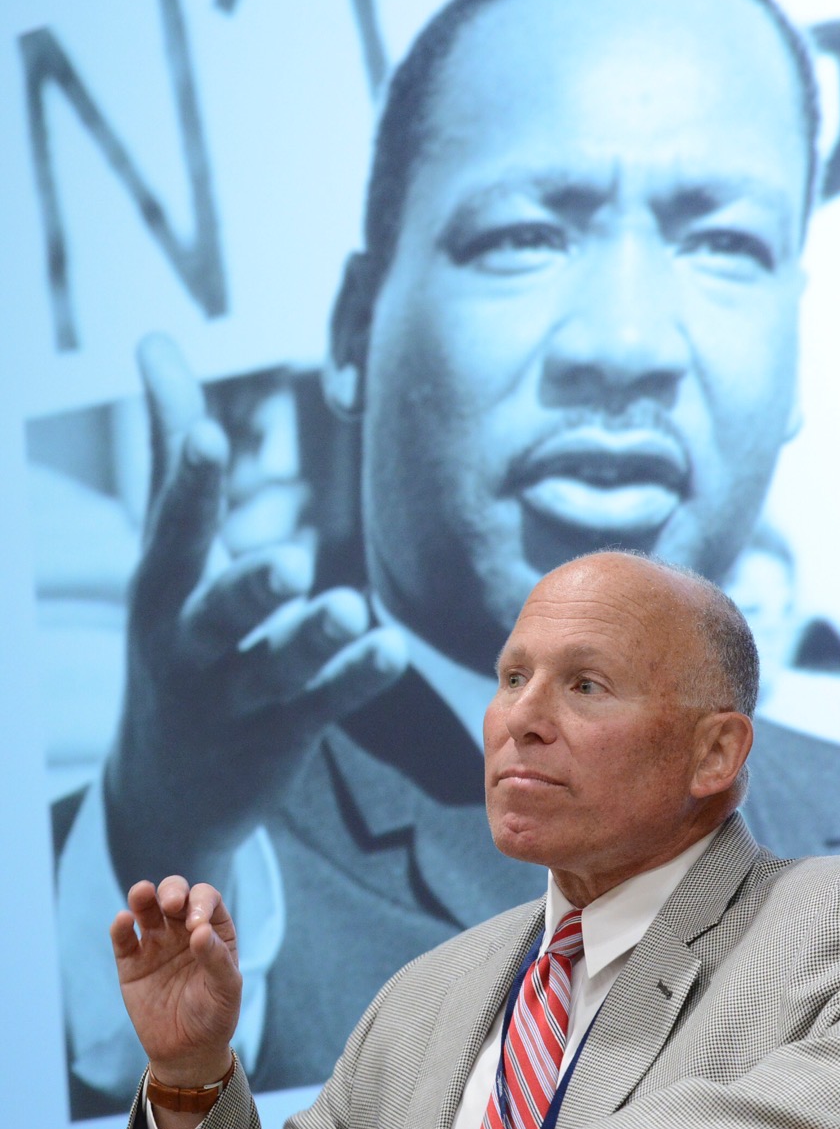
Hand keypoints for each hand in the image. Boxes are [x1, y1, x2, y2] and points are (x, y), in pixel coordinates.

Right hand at [105, 334, 407, 888]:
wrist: (167, 786)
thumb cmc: (176, 637)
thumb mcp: (164, 555)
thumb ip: (170, 450)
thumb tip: (156, 342)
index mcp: (160, 591)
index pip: (172, 533)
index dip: (188, 485)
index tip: (210, 434)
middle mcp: (191, 645)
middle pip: (215, 614)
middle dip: (246, 589)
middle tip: (289, 562)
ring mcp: (238, 697)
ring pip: (276, 669)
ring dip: (312, 642)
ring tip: (350, 608)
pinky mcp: (282, 733)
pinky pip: (323, 704)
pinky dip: (355, 679)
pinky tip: (393, 648)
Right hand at [111, 876, 241, 1128]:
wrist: (187, 1051)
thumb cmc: (215, 1015)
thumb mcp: (226, 989)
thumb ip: (216, 960)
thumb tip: (200, 931)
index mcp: (213, 930)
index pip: (206, 900)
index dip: (201, 904)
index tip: (197, 926)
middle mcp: (184, 930)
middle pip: (176, 895)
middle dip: (173, 891)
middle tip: (172, 905)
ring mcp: (156, 944)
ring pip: (146, 909)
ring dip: (143, 897)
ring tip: (142, 894)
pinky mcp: (131, 964)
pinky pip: (123, 940)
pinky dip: (120, 927)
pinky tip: (122, 921)